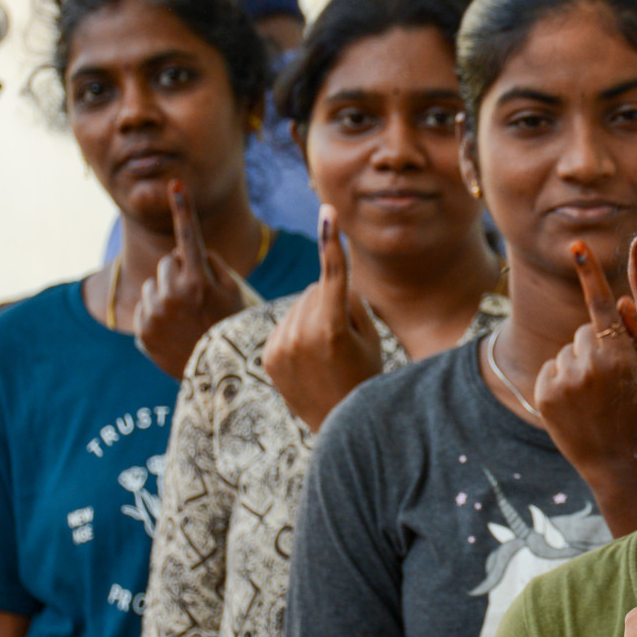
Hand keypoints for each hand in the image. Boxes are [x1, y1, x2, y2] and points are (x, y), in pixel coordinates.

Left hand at [135, 179, 247, 378]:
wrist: (223, 376)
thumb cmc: (235, 328)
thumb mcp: (236, 294)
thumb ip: (211, 266)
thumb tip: (186, 251)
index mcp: (198, 282)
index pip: (189, 237)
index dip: (183, 209)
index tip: (175, 185)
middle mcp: (171, 295)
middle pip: (168, 264)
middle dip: (181, 272)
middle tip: (200, 297)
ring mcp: (154, 315)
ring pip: (152, 285)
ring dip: (167, 293)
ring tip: (188, 317)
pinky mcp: (142, 333)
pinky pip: (145, 309)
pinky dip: (157, 315)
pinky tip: (177, 331)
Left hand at [264, 205, 381, 431]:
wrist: (338, 424)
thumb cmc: (364, 376)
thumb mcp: (369, 338)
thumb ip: (349, 303)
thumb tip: (330, 279)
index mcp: (333, 328)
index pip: (332, 275)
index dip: (330, 241)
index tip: (327, 212)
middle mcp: (301, 334)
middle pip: (315, 290)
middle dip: (330, 301)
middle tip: (343, 336)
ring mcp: (280, 346)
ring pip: (298, 305)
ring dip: (312, 316)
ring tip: (325, 352)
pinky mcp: (267, 355)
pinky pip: (284, 323)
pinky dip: (297, 331)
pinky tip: (308, 357)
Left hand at [534, 240, 636, 534]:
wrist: (617, 461)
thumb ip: (636, 335)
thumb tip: (620, 302)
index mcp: (616, 355)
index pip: (600, 305)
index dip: (589, 272)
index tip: (575, 246)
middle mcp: (586, 364)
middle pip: (585, 331)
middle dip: (595, 346)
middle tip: (609, 380)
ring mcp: (562, 380)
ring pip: (567, 351)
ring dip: (577, 365)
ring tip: (592, 396)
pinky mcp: (543, 393)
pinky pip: (551, 369)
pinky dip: (560, 381)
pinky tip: (576, 404)